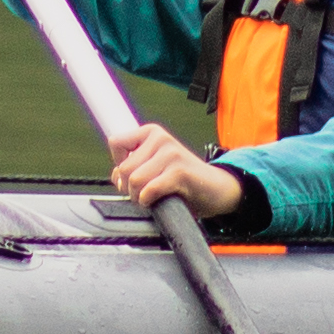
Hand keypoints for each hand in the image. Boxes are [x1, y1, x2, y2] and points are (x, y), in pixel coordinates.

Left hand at [110, 128, 246, 223]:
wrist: (217, 189)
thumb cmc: (183, 180)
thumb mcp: (154, 167)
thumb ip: (132, 167)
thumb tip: (116, 175)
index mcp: (152, 133)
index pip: (116, 142)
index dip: (119, 165)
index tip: (134, 175)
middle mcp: (161, 138)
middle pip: (123, 167)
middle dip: (128, 187)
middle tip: (144, 193)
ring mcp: (171, 154)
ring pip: (134, 179)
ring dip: (138, 196)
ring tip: (152, 197)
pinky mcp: (180, 172)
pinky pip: (149, 189)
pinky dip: (148, 200)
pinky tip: (157, 201)